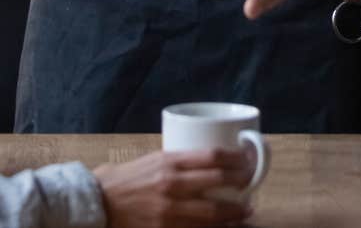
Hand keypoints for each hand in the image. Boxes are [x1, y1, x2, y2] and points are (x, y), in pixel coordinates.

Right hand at [94, 147, 252, 226]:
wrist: (98, 203)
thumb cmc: (126, 178)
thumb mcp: (154, 158)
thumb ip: (180, 160)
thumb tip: (209, 159)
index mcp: (170, 161)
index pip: (212, 156)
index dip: (236, 158)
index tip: (247, 159)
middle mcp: (172, 184)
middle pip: (217, 182)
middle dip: (241, 183)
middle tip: (252, 184)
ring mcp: (168, 210)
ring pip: (210, 214)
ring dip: (234, 213)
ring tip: (247, 212)